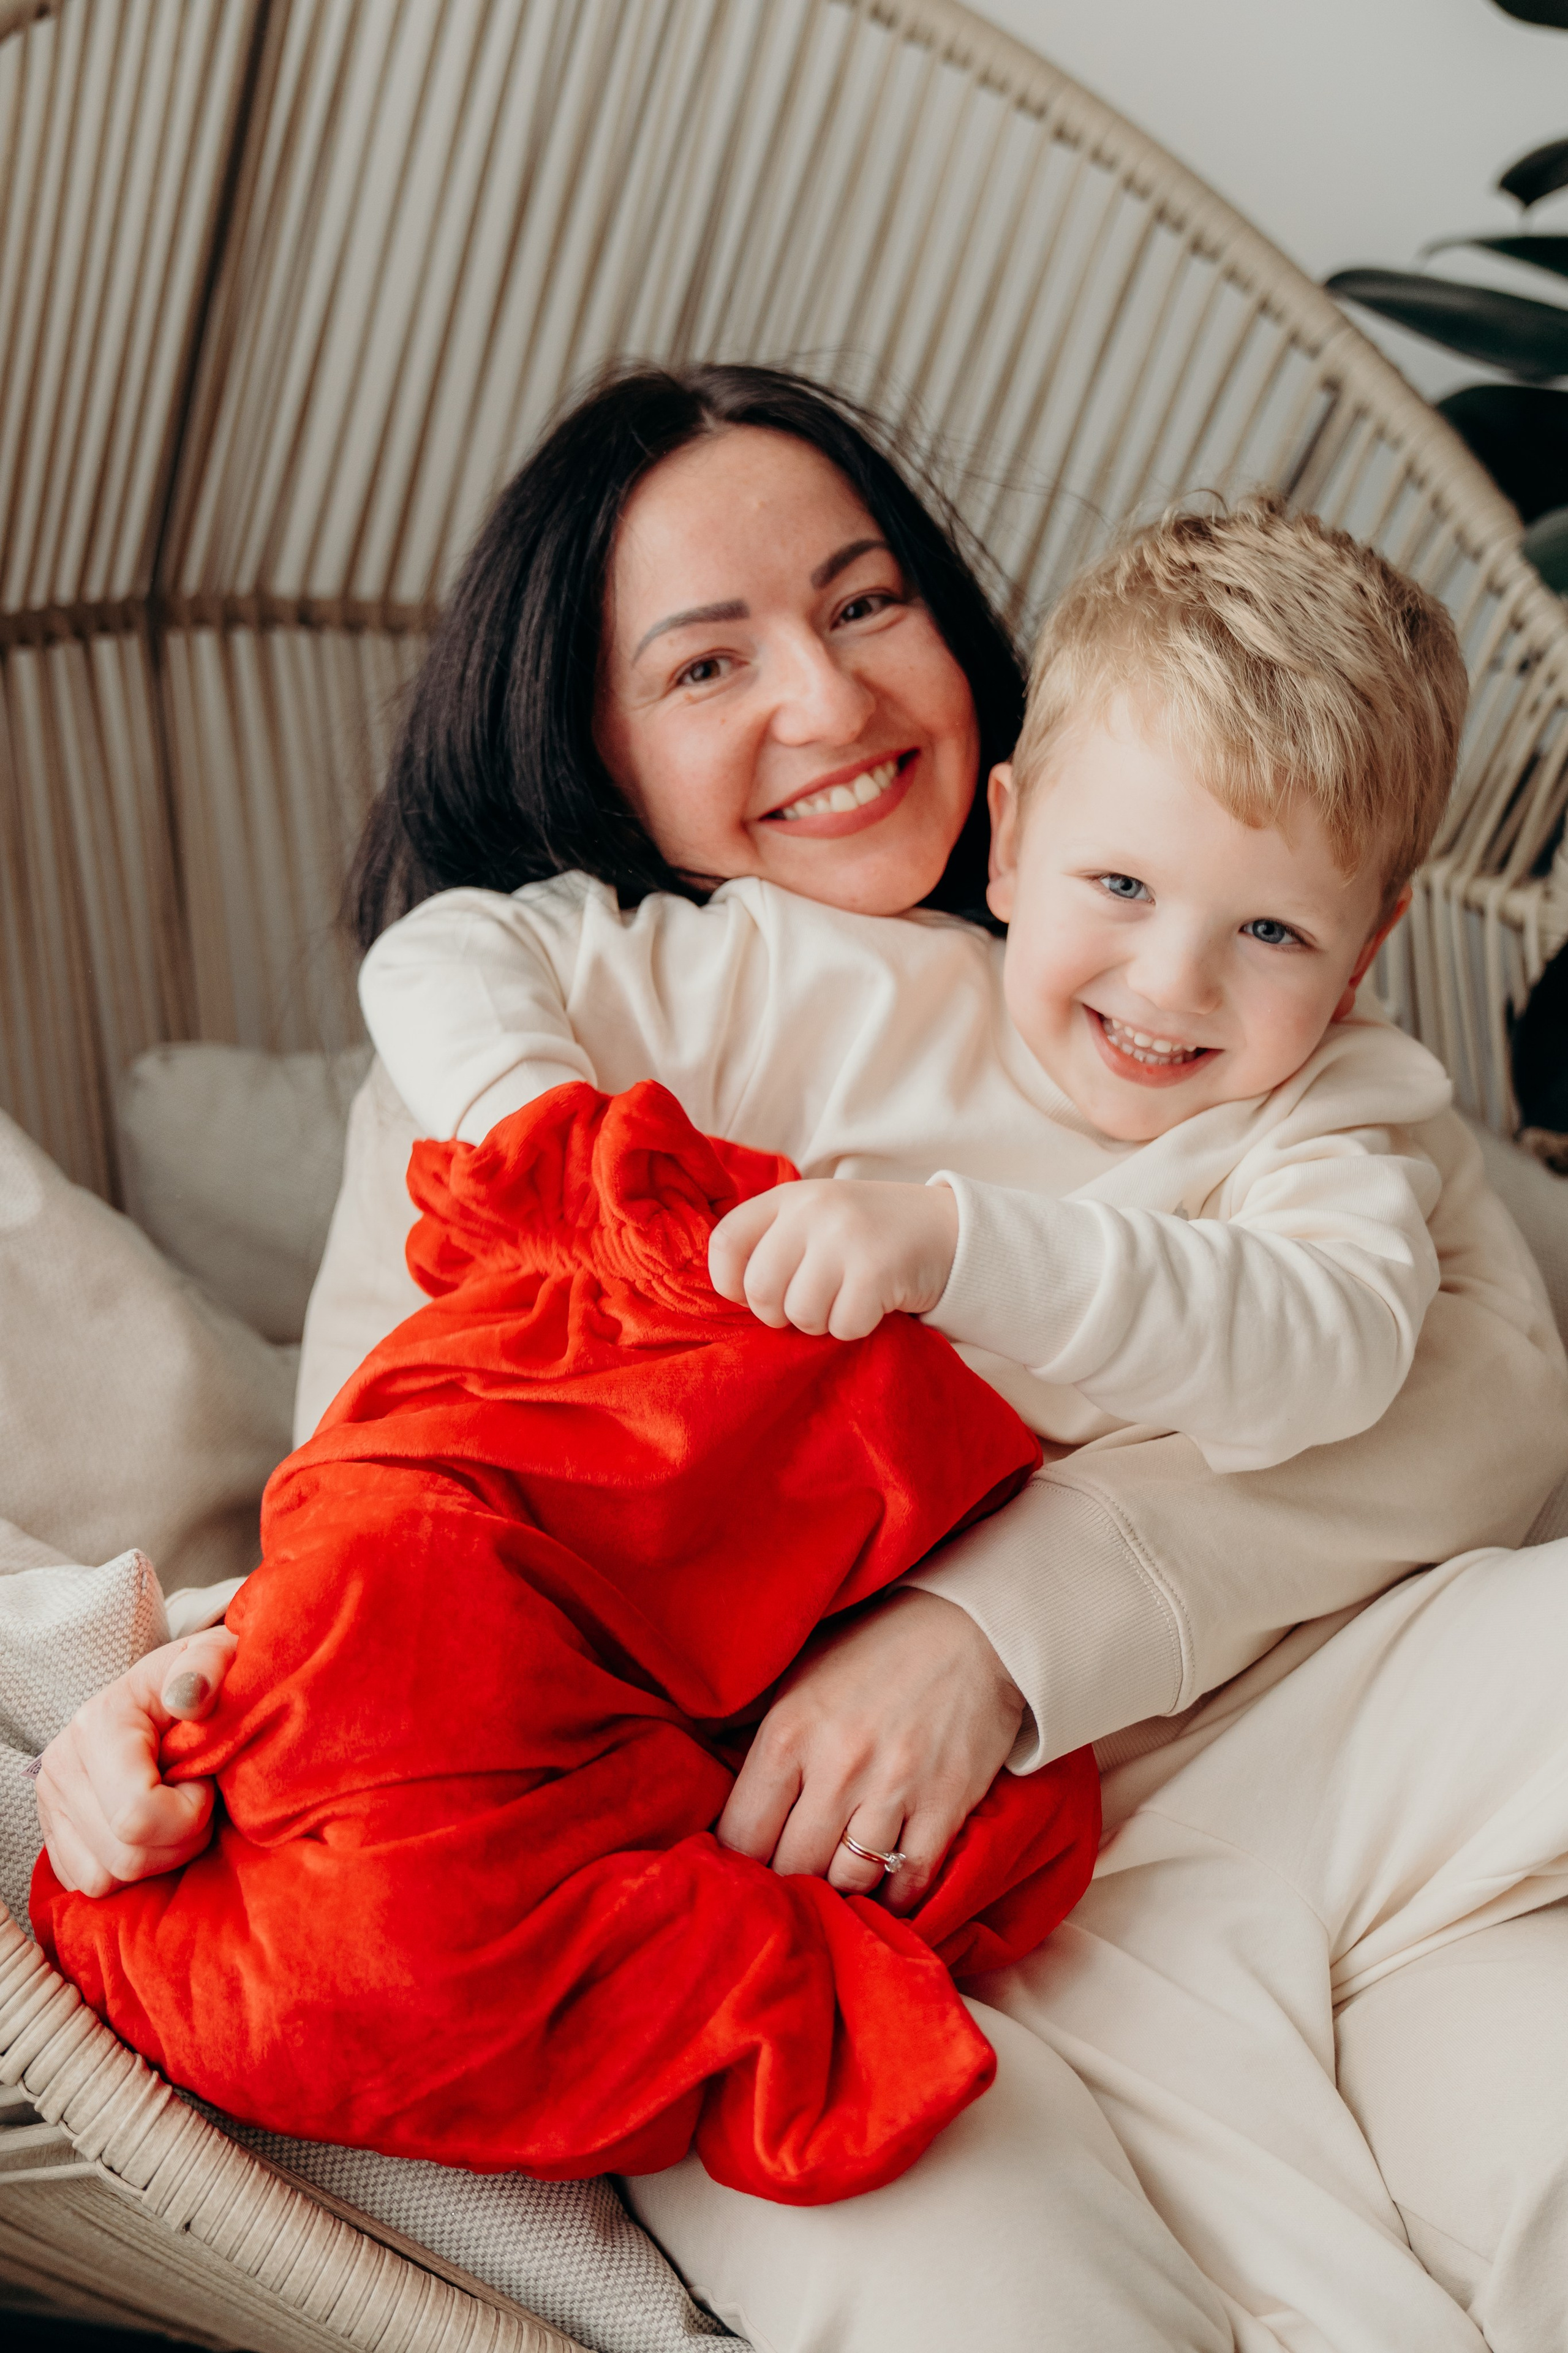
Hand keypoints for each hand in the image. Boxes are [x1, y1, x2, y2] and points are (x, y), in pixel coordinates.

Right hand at [34, 1627, 238, 1895]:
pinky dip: (131, 1872)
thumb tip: (189, 1698)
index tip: (204, 1779)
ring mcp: (50, 1805)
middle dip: (180, 1840)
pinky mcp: (53, 1835)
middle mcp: (60, 1766)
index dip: (189, 1812)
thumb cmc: (204, 1681)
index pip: (138, 1813)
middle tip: (197, 1798)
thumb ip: (209, 1666)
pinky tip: (153, 1832)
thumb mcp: (217, 1656)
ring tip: (175, 1813)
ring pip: (106, 1880)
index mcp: (98, 1724)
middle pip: (125, 1856)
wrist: (171, 1692)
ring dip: (158, 1858)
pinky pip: (90, 1885)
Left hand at [709, 1179, 958, 1339]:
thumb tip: (732, 1294)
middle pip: (759, 1288)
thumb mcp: (817, 1219)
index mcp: (790, 1196)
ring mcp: (845, 1237)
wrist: (946, 1228)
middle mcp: (814, 1210)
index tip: (750, 1296)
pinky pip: (841, 1326)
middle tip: (807, 1306)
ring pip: (800, 1313)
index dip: (728, 1282)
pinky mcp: (876, 1269)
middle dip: (778, 1314)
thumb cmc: (869, 1234)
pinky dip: (854, 1328)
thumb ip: (775, 1242)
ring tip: (843, 1300)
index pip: (726, 1241)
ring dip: (820, 1323)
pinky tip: (871, 1305)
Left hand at [716, 1589, 1023, 1913]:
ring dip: (839, 1889)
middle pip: (792, 1867)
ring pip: (849, 1882)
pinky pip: (910, 1881)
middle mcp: (837, 1767)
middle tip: (793, 1874)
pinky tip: (885, 1887)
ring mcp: (895, 1790)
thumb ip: (747, 1719)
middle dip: (787, 1878)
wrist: (973, 1630)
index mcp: (789, 1732)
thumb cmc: (874, 1650)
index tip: (750, 1857)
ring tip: (835, 1879)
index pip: (741, 1833)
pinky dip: (895, 1897)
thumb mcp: (798, 1671)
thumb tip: (700, 1752)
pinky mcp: (946, 1806)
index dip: (738, 1856)